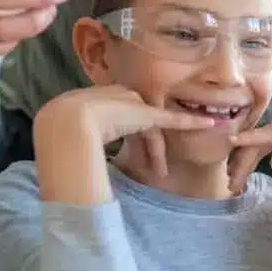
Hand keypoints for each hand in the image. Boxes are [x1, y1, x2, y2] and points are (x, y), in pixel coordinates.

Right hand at [35, 85, 214, 176]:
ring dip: (156, 152)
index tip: (135, 154)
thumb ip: (83, 144)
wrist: (68, 120)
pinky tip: (208, 123)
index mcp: (99, 101)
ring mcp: (132, 103)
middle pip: (138, 126)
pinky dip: (190, 121)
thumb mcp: (73, 137)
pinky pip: (173, 119)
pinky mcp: (146, 113)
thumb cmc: (64, 132)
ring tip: (159, 173)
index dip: (131, 139)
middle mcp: (118, 97)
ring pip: (151, 130)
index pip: (121, 122)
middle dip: (147, 147)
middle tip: (152, 170)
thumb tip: (76, 166)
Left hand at [228, 108, 271, 199]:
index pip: (259, 142)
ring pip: (255, 144)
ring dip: (242, 164)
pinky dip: (248, 139)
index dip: (246, 161)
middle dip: (240, 165)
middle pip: (253, 143)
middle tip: (231, 187)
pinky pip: (264, 135)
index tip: (238, 181)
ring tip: (233, 184)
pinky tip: (234, 142)